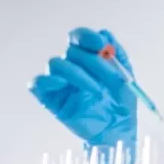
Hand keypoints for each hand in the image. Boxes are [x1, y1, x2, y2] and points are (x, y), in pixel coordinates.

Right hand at [29, 27, 137, 149]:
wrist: (117, 130)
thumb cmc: (120, 103)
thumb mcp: (125, 77)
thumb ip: (117, 55)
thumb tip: (105, 33)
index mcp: (88, 57)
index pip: (79, 37)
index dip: (87, 36)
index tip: (100, 45)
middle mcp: (72, 66)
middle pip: (71, 50)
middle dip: (92, 61)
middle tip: (109, 77)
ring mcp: (60, 82)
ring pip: (56, 63)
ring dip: (78, 74)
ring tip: (96, 90)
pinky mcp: (50, 99)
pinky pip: (38, 83)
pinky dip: (47, 80)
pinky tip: (63, 85)